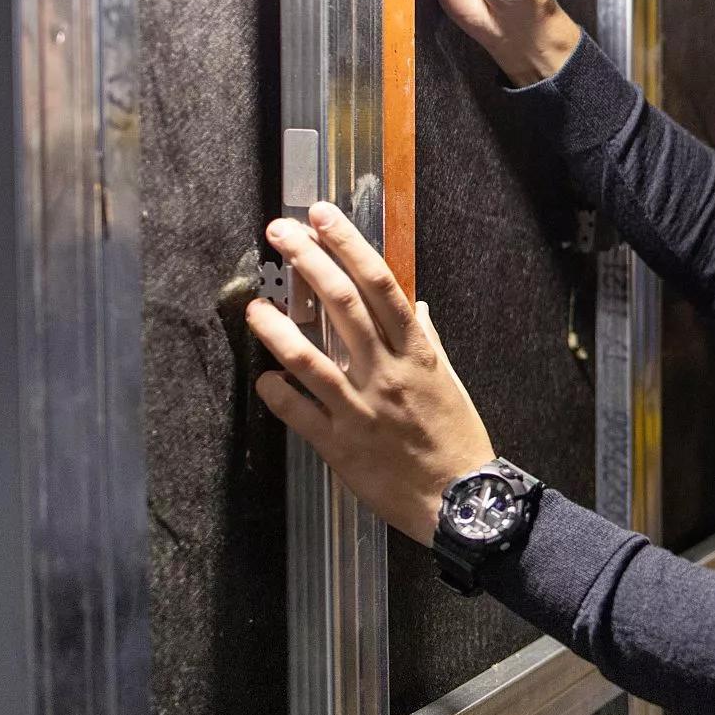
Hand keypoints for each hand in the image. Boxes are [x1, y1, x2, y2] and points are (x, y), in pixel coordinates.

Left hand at [246, 201, 498, 544]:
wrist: (461, 498)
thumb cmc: (457, 437)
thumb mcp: (449, 381)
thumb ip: (428, 341)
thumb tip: (416, 307)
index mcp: (417, 352)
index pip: (381, 285)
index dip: (350, 245)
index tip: (324, 216)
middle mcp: (387, 371)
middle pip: (343, 304)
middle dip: (308, 261)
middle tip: (280, 232)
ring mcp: (361, 407)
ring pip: (310, 356)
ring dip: (276, 326)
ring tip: (253, 305)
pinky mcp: (340, 443)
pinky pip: (298, 411)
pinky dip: (275, 391)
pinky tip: (263, 377)